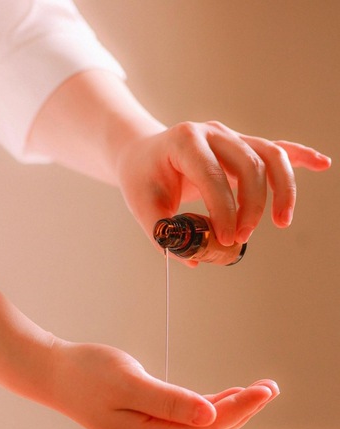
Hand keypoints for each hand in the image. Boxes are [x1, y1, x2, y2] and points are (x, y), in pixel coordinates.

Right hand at [43, 338, 278, 428]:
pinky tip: (224, 398)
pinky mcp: (143, 422)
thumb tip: (211, 417)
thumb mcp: (128, 381)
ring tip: (257, 391)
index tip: (264, 391)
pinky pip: (184, 420)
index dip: (238, 410)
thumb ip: (169, 402)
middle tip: (270, 388)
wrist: (53, 373)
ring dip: (228, 409)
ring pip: (198, 426)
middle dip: (241, 410)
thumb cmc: (86, 372)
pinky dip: (207, 408)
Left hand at [117, 120, 330, 258]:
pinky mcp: (242, 146)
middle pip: (249, 165)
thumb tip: (195, 261)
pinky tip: (322, 164)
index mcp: (186, 142)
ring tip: (283, 222)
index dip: (224, 211)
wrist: (143, 155)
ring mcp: (231, 137)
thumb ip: (163, 233)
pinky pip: (277, 148)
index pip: (213, 176)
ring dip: (282, 190)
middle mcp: (213, 133)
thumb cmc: (143, 180)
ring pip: (270, 156)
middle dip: (251, 206)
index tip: (225, 241)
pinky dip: (301, 157)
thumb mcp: (142, 207)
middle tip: (241, 239)